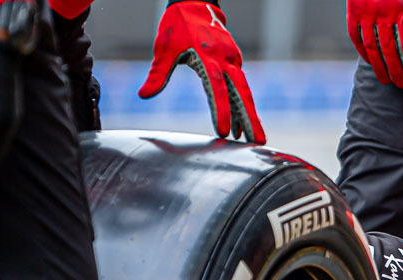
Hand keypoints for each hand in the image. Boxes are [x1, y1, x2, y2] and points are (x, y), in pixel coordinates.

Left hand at [138, 1, 264, 143]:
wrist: (195, 3)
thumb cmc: (177, 26)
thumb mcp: (164, 49)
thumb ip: (158, 74)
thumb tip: (144, 95)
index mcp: (208, 56)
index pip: (217, 88)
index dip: (221, 111)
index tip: (223, 133)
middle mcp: (225, 59)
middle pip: (242, 93)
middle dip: (250, 119)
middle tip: (258, 142)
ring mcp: (233, 60)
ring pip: (245, 91)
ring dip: (250, 115)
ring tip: (254, 140)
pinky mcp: (234, 61)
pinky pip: (240, 86)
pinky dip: (242, 105)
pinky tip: (240, 124)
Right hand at [346, 0, 402, 87]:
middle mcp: (383, 12)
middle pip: (391, 51)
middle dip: (399, 72)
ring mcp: (366, 12)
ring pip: (373, 47)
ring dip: (380, 67)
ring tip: (388, 81)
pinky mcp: (353, 10)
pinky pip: (356, 36)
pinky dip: (363, 52)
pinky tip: (371, 63)